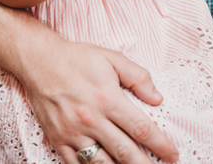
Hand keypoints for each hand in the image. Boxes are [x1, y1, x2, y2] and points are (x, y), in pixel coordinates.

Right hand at [19, 39, 177, 163]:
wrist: (39, 61)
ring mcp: (73, 132)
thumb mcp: (111, 58)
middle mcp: (91, 119)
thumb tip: (158, 98)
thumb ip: (138, 76)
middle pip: (126, 152)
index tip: (173, 154)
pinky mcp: (58, 139)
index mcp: (108, 99)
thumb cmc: (77, 58)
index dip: (161, 145)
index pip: (142, 129)